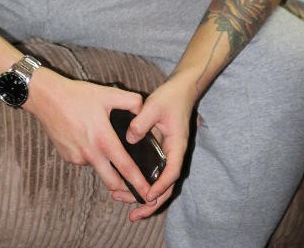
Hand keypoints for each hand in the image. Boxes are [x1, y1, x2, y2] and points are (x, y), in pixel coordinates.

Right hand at [25, 69, 154, 202]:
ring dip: (106, 164)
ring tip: (104, 142)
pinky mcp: (67, 157)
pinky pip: (84, 160)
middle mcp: (90, 153)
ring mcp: (77, 157)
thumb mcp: (108, 93)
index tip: (149, 196)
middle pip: (112, 182)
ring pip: (98, 168)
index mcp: (103, 139)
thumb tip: (144, 111)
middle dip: (125, 188)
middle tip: (135, 186)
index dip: (139, 183)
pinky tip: (88, 137)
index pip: (126, 168)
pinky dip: (91, 154)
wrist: (46, 97)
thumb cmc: (78, 95)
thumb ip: (131, 101)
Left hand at [111, 73, 195, 219]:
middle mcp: (174, 154)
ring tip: (123, 202)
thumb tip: (129, 138)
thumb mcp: (153, 106)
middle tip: (132, 214)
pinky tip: (128, 186)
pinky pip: (155, 173)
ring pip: (160, 183)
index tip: (147, 195)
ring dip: (145, 197)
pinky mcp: (161, 151)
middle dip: (150, 203)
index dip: (160, 186)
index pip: (171, 172)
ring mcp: (168, 154)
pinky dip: (144, 183)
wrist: (180, 90)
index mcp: (177, 146)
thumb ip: (141, 122)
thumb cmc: (170, 97)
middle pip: (166, 187)